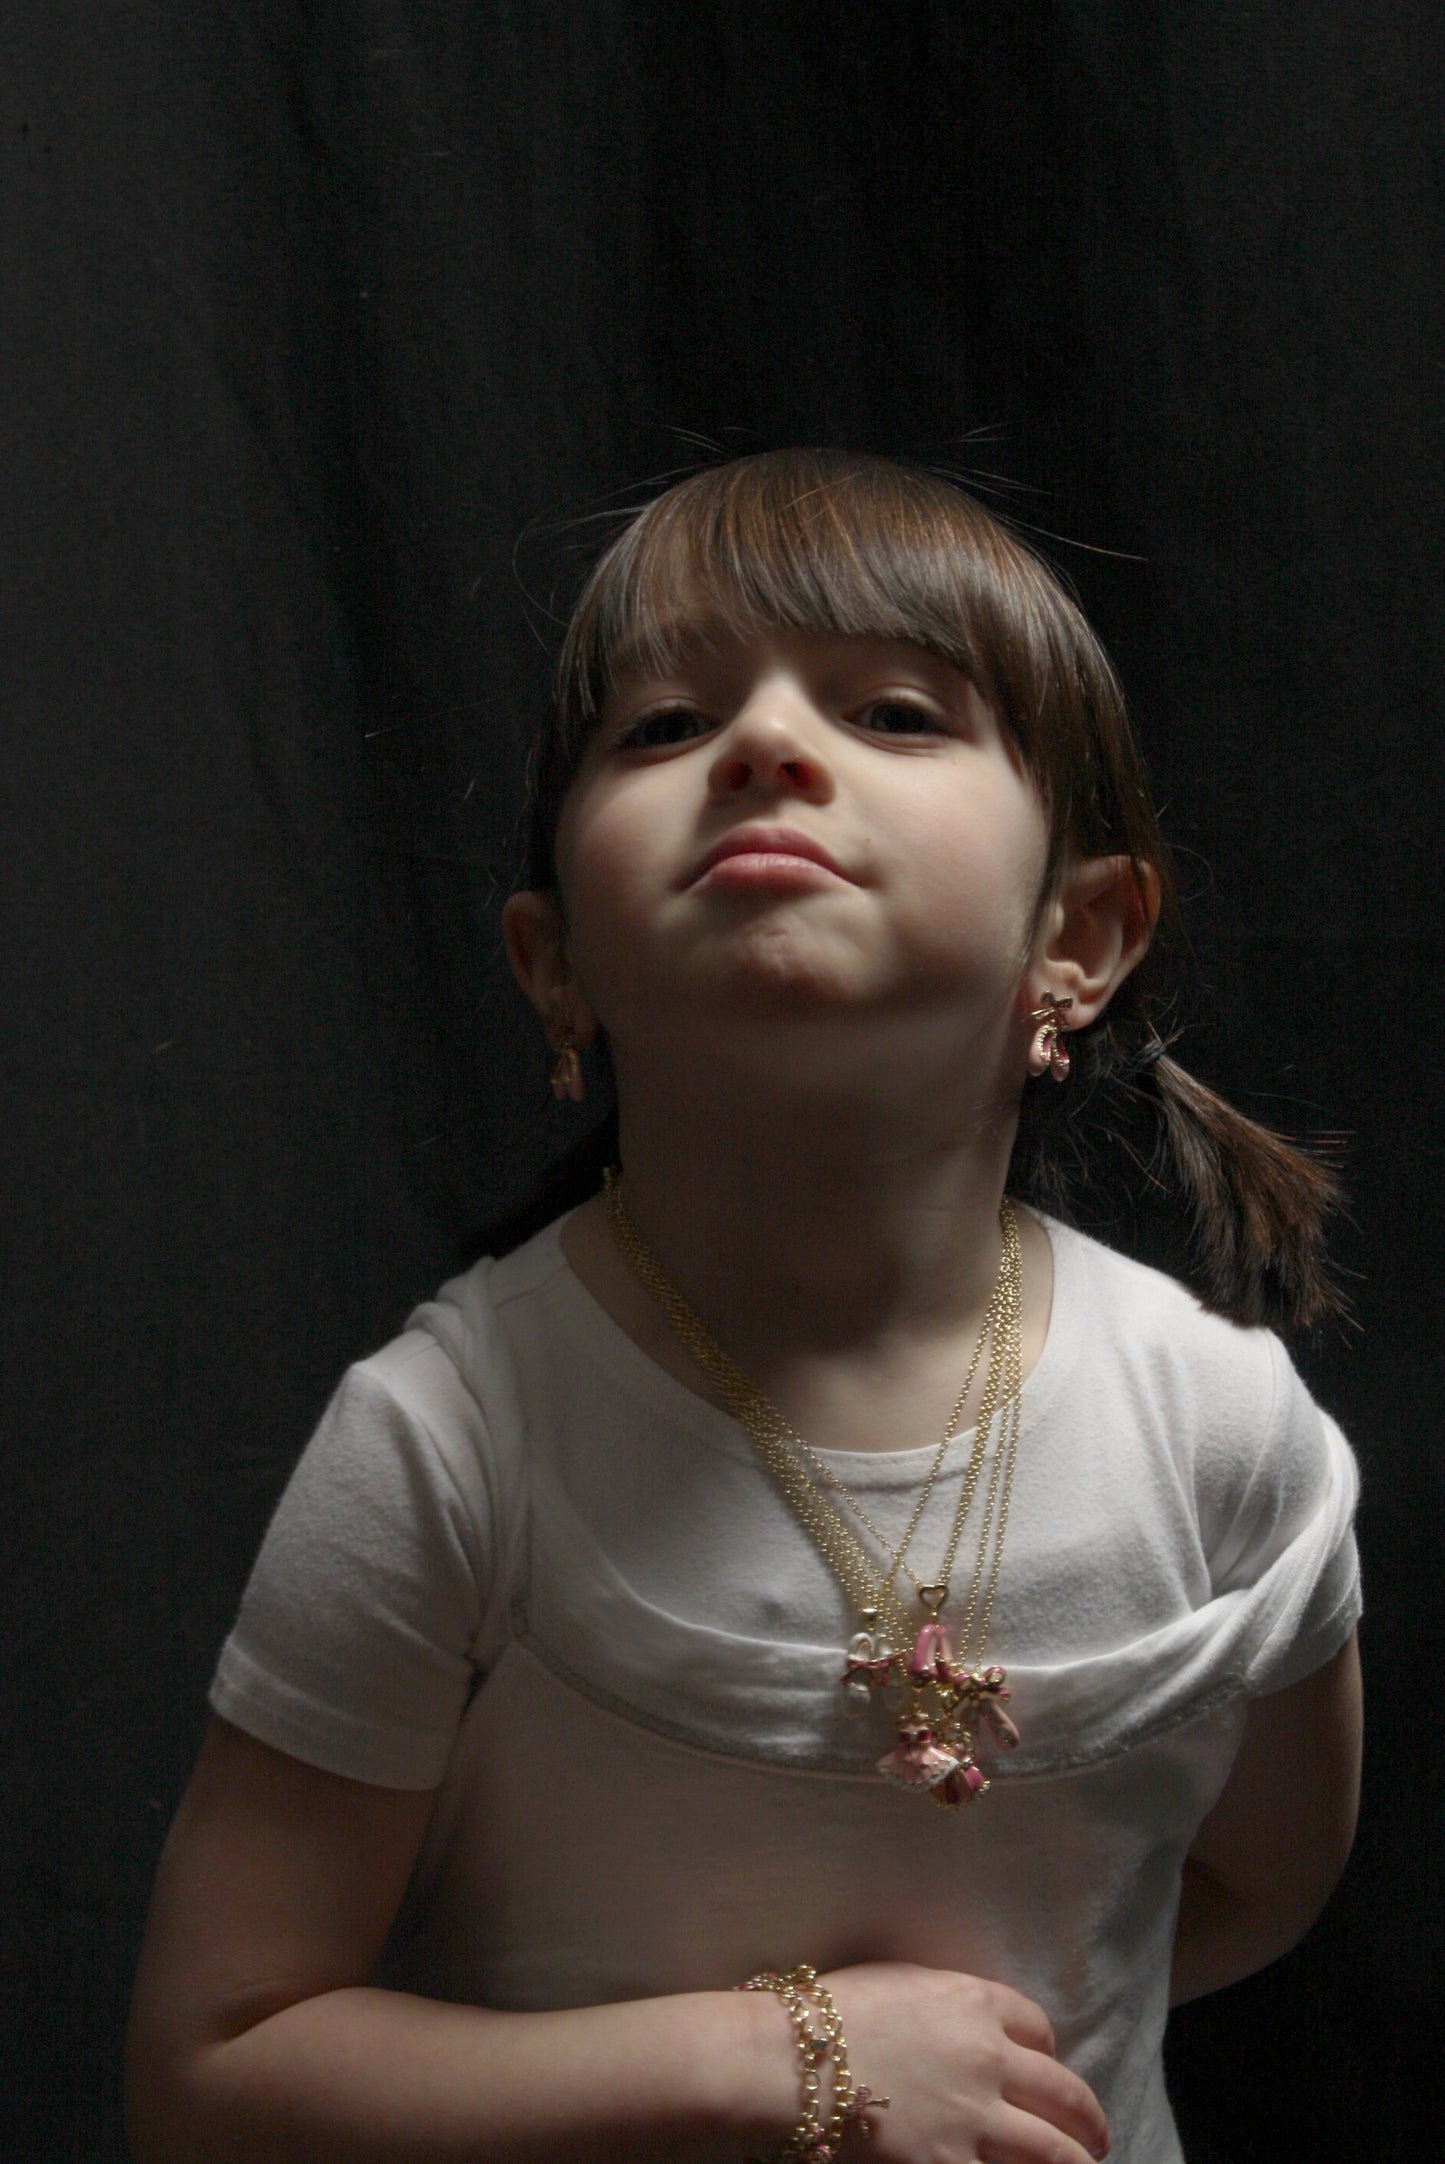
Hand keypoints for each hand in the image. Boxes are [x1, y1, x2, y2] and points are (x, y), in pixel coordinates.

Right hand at [819, 1962, 1107, 2163]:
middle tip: (1096, 2137)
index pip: (1037, 2029)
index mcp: (973, 2003)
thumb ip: (946, 2004)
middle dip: (1087, 2119)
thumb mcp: (900, 1982)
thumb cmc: (832, 2014)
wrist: (794, 2060)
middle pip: (1063, 2093)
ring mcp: (973, 2117)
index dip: (1045, 2052)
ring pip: (1053, 2150)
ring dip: (1076, 2163)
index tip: (1044, 2068)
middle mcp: (987, 2058)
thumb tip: (969, 2025)